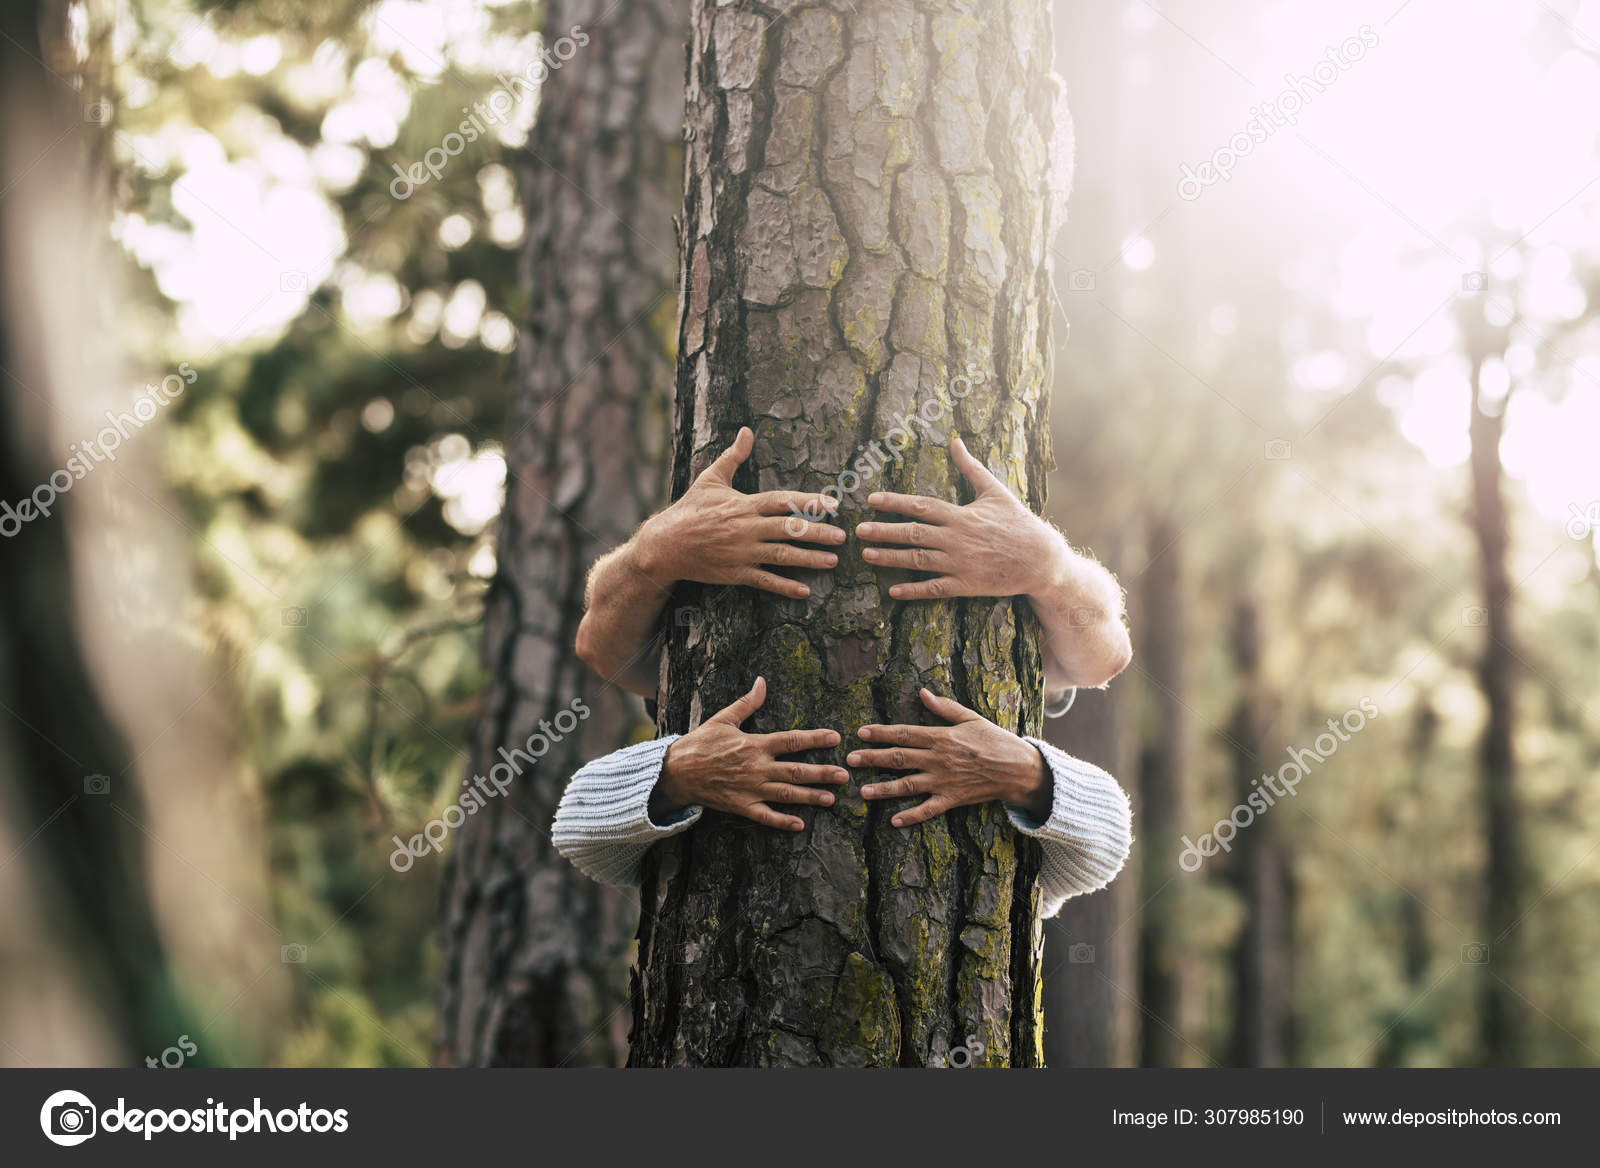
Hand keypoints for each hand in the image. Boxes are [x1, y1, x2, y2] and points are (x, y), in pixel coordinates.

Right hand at [639, 427, 845, 599]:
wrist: (665, 544)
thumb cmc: (690, 509)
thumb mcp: (711, 478)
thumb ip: (734, 456)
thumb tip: (747, 430)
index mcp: (743, 504)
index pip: (782, 500)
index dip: (809, 501)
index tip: (832, 504)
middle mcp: (746, 528)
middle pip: (788, 529)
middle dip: (817, 532)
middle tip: (842, 536)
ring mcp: (741, 553)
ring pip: (782, 556)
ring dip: (809, 559)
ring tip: (832, 561)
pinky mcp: (735, 573)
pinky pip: (764, 581)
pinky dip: (785, 587)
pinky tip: (805, 591)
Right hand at [656, 676, 849, 830]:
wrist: (675, 771)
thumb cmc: (700, 743)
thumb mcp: (723, 719)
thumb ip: (747, 703)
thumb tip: (762, 681)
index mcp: (754, 744)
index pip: (791, 740)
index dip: (815, 738)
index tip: (835, 737)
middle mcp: (756, 767)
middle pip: (796, 771)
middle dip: (822, 773)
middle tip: (844, 775)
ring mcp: (749, 789)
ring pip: (786, 794)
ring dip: (810, 797)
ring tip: (831, 798)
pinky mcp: (740, 806)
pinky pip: (765, 816)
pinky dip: (783, 821)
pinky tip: (800, 824)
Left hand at [850, 688, 1050, 826]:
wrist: (1018, 769)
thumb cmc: (995, 740)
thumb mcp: (971, 718)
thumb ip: (944, 708)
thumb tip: (923, 693)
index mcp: (941, 737)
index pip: (904, 733)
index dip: (880, 733)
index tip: (861, 733)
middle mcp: (938, 759)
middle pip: (898, 758)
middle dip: (872, 759)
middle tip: (849, 761)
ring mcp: (943, 781)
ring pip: (907, 785)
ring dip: (883, 789)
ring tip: (862, 792)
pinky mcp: (952, 800)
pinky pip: (928, 810)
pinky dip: (911, 817)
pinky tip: (893, 821)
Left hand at [855, 437, 1059, 601]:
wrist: (1042, 559)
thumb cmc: (1018, 522)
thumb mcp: (995, 490)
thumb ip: (971, 467)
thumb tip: (955, 440)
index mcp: (961, 515)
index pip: (921, 506)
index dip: (894, 502)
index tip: (872, 499)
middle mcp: (957, 539)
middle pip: (913, 534)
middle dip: (883, 531)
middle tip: (858, 530)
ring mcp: (960, 564)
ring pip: (918, 560)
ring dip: (890, 558)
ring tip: (867, 554)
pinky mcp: (967, 585)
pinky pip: (935, 589)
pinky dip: (913, 590)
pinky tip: (894, 591)